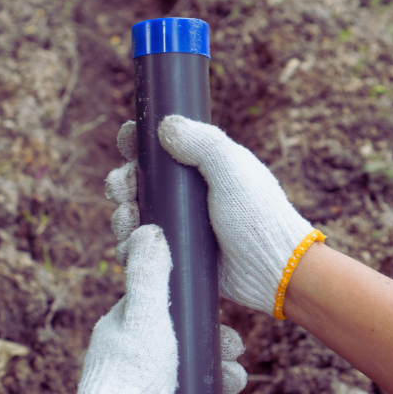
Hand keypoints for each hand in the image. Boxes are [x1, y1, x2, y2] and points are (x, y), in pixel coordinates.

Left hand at [68, 224, 247, 393]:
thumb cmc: (134, 373)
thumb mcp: (145, 317)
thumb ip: (148, 274)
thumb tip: (149, 228)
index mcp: (122, 329)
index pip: (165, 310)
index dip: (198, 315)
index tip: (225, 327)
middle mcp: (128, 356)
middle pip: (182, 343)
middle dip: (216, 350)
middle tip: (238, 357)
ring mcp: (138, 386)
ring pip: (188, 373)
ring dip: (219, 376)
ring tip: (238, 384)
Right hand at [106, 116, 323, 317]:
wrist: (271, 268)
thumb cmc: (257, 215)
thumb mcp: (231, 168)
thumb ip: (202, 143)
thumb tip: (164, 125)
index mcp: (198, 168)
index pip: (157, 150)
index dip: (137, 144)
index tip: (128, 141)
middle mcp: (184, 197)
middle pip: (135, 183)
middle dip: (121, 182)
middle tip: (124, 188)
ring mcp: (177, 228)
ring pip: (131, 217)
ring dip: (121, 216)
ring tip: (129, 218)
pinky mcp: (173, 258)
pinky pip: (139, 250)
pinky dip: (130, 247)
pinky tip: (134, 244)